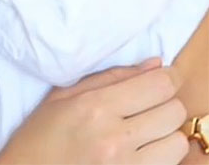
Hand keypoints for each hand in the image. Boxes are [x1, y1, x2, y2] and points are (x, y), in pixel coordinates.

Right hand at [0, 61, 188, 164]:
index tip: (166, 76)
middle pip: (173, 111)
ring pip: (177, 142)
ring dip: (166, 132)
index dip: (168, 77)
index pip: (157, 86)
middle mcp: (115, 136)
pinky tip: (142, 149)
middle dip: (167, 102)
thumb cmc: (41, 134)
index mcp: (96, 106)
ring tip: (146, 130)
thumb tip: (155, 65)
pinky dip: (162, 154)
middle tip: (150, 103)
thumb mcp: (65, 95)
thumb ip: (112, 76)